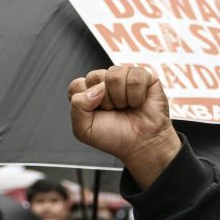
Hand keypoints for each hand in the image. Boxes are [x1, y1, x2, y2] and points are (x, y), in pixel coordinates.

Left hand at [69, 66, 181, 188]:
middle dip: (104, 100)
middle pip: (94, 77)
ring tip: (127, 107)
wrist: (142, 145)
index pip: (76, 85)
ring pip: (114, 75)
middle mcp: (105, 82)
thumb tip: (98, 87)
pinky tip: (139, 102)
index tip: (97, 115)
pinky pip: (135, 77)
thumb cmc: (115, 137)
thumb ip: (77, 106)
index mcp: (88, 93)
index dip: (85, 101)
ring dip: (121, 98)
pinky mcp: (143, 75)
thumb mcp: (84, 130)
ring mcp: (124, 76)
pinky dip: (137, 95)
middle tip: (114, 111)